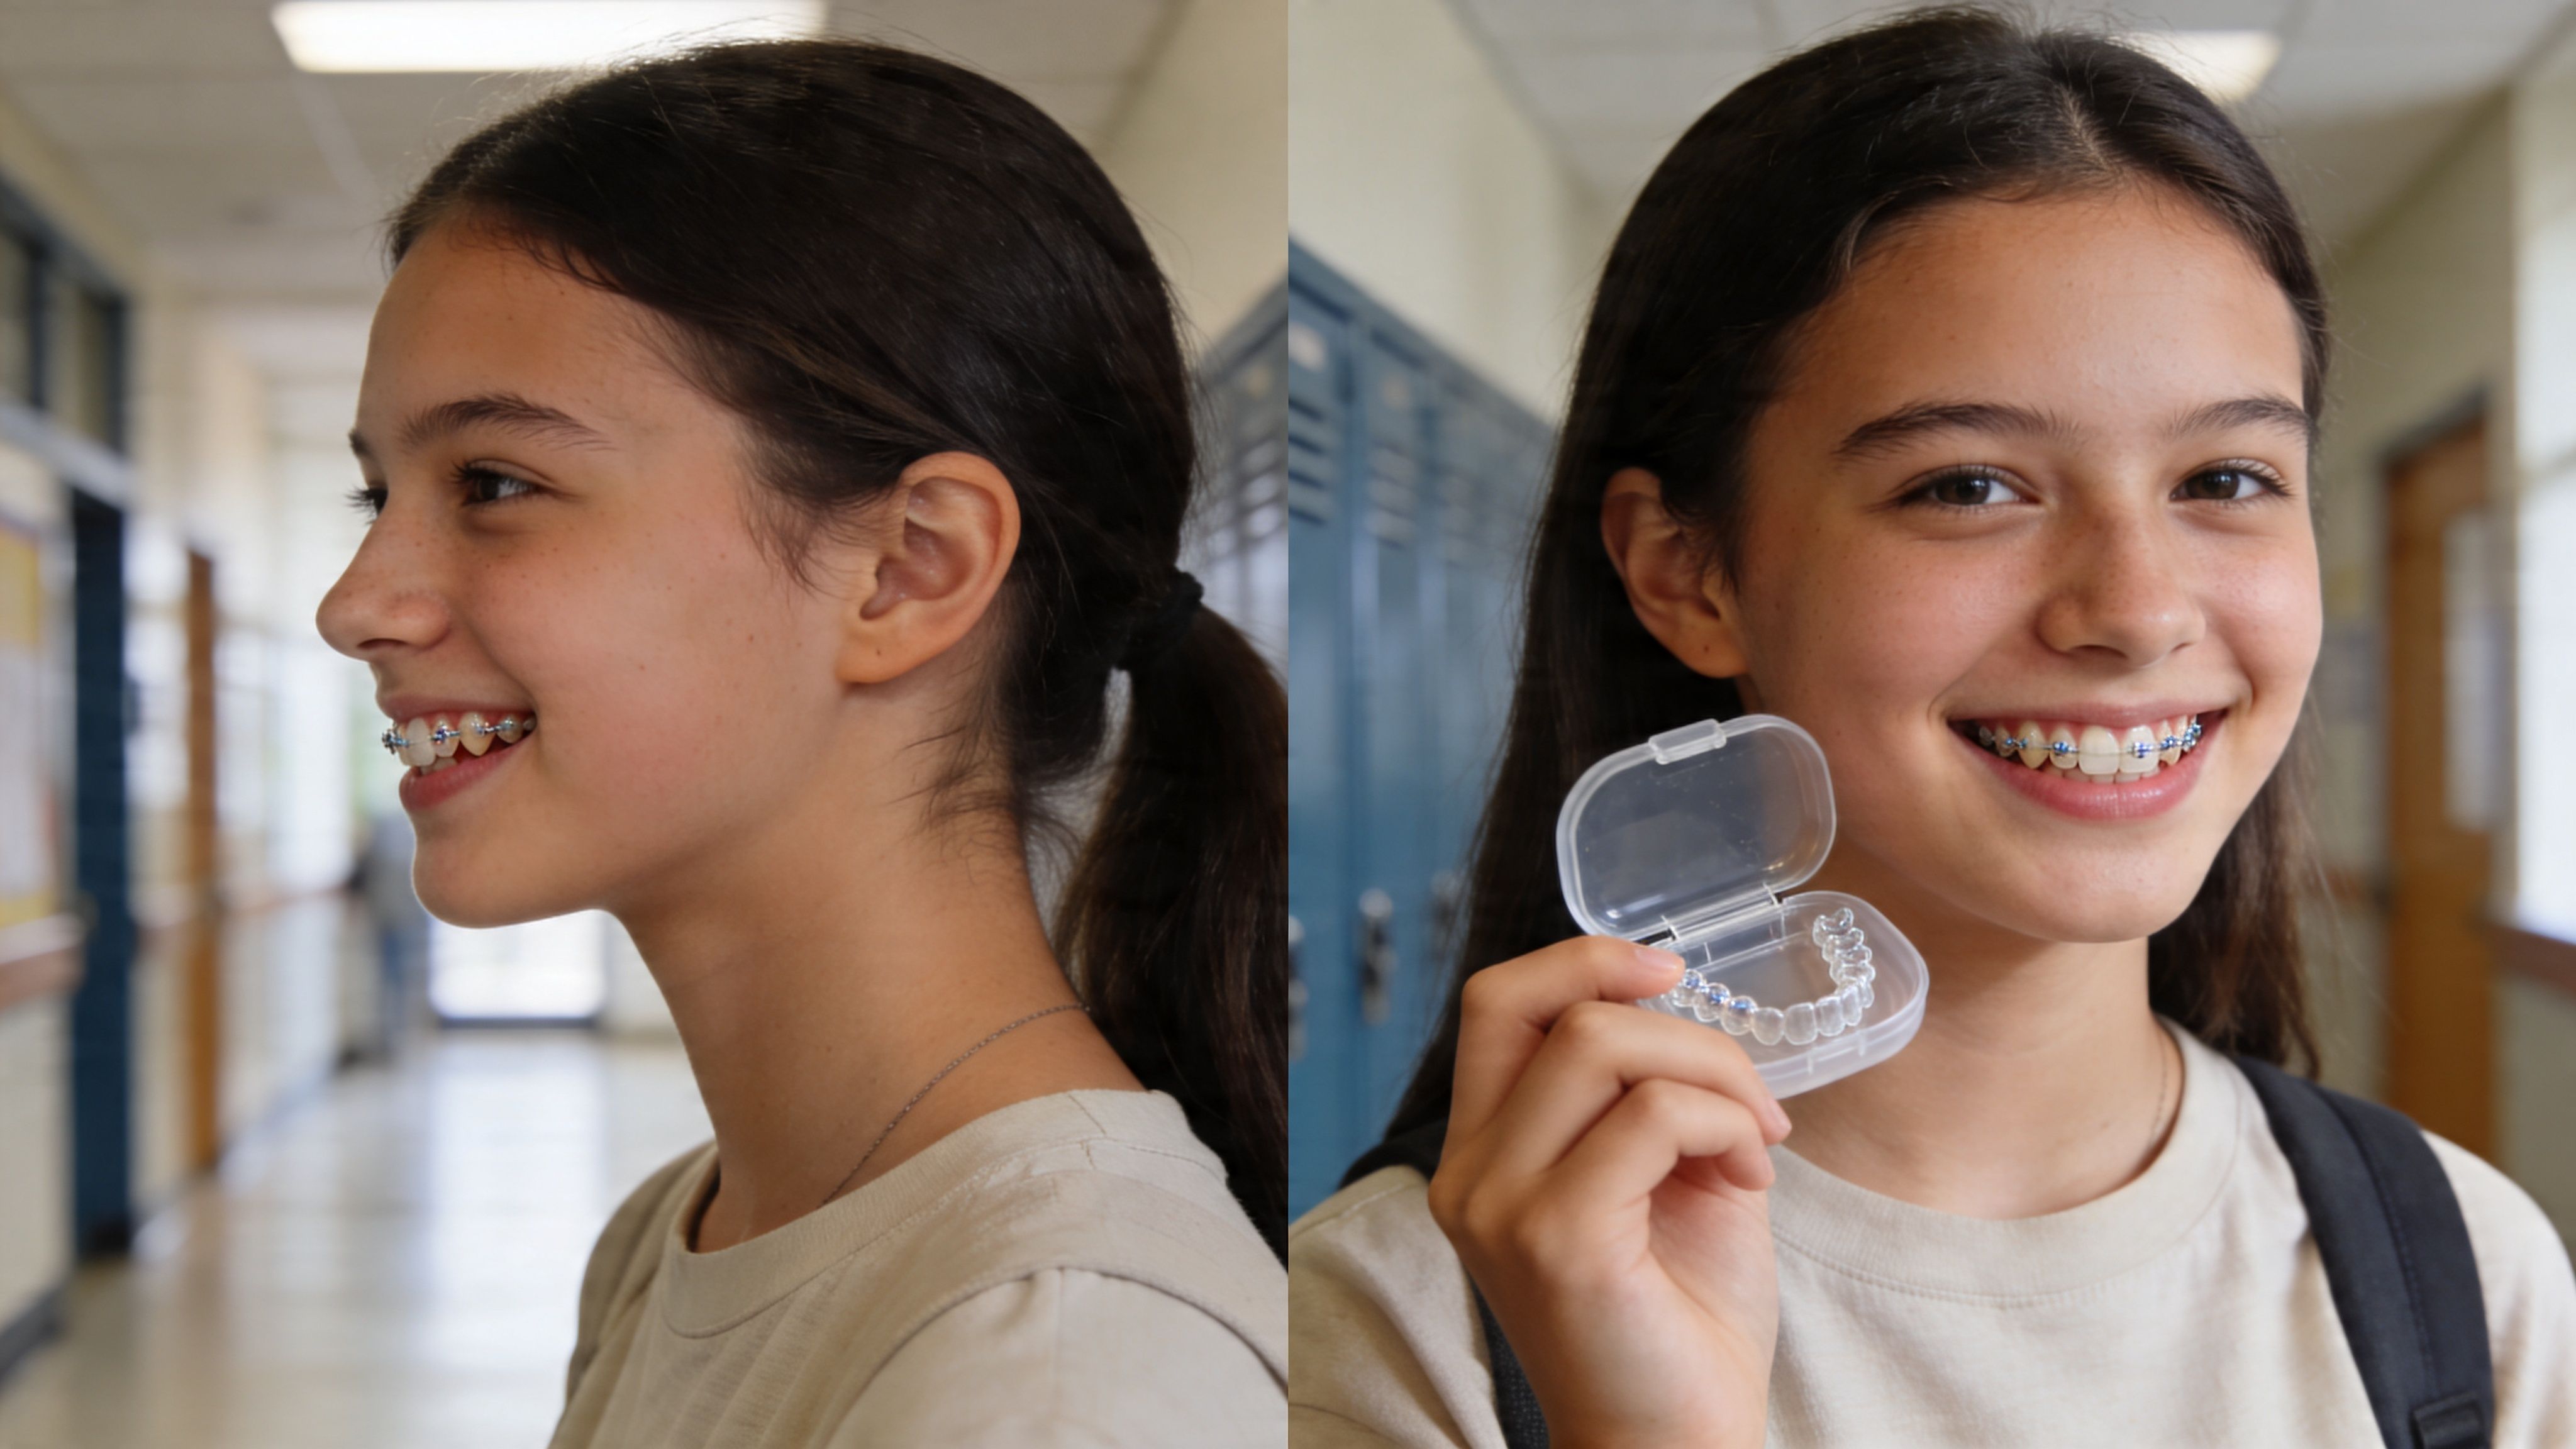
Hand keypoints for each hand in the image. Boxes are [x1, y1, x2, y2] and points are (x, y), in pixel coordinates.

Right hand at [1426, 936, 1789, 1448]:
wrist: (1681, 1445)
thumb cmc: (1680, 1320)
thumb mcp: (1655, 1178)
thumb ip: (1640, 1092)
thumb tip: (1673, 1004)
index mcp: (1482, 1153)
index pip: (1498, 1003)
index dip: (1584, 962)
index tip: (1670, 972)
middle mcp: (1470, 1174)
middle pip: (1555, 1011)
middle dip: (1680, 1027)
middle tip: (1750, 1097)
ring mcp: (1502, 1206)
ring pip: (1602, 1046)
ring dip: (1714, 1076)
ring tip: (1756, 1144)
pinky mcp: (1558, 1239)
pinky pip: (1652, 1118)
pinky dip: (1724, 1126)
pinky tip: (1750, 1182)